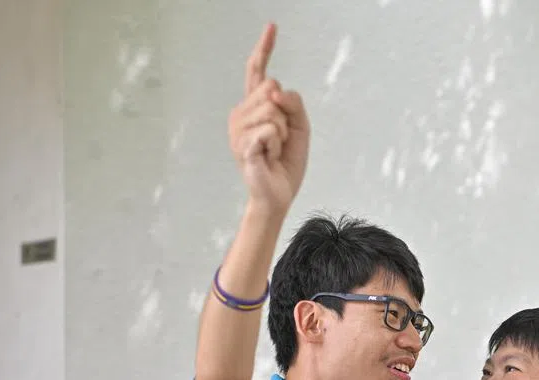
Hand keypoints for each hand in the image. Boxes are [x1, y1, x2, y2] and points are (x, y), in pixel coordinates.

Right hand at [228, 23, 309, 212]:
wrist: (280, 193)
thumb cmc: (287, 161)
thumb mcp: (300, 126)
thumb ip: (294, 103)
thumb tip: (276, 90)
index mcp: (254, 106)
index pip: (257, 72)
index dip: (264, 48)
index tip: (272, 26)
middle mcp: (241, 113)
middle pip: (271, 88)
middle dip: (286, 114)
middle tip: (281, 138)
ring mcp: (238, 129)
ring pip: (273, 110)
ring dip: (283, 133)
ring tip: (275, 149)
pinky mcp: (242, 144)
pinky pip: (271, 130)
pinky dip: (278, 144)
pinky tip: (270, 157)